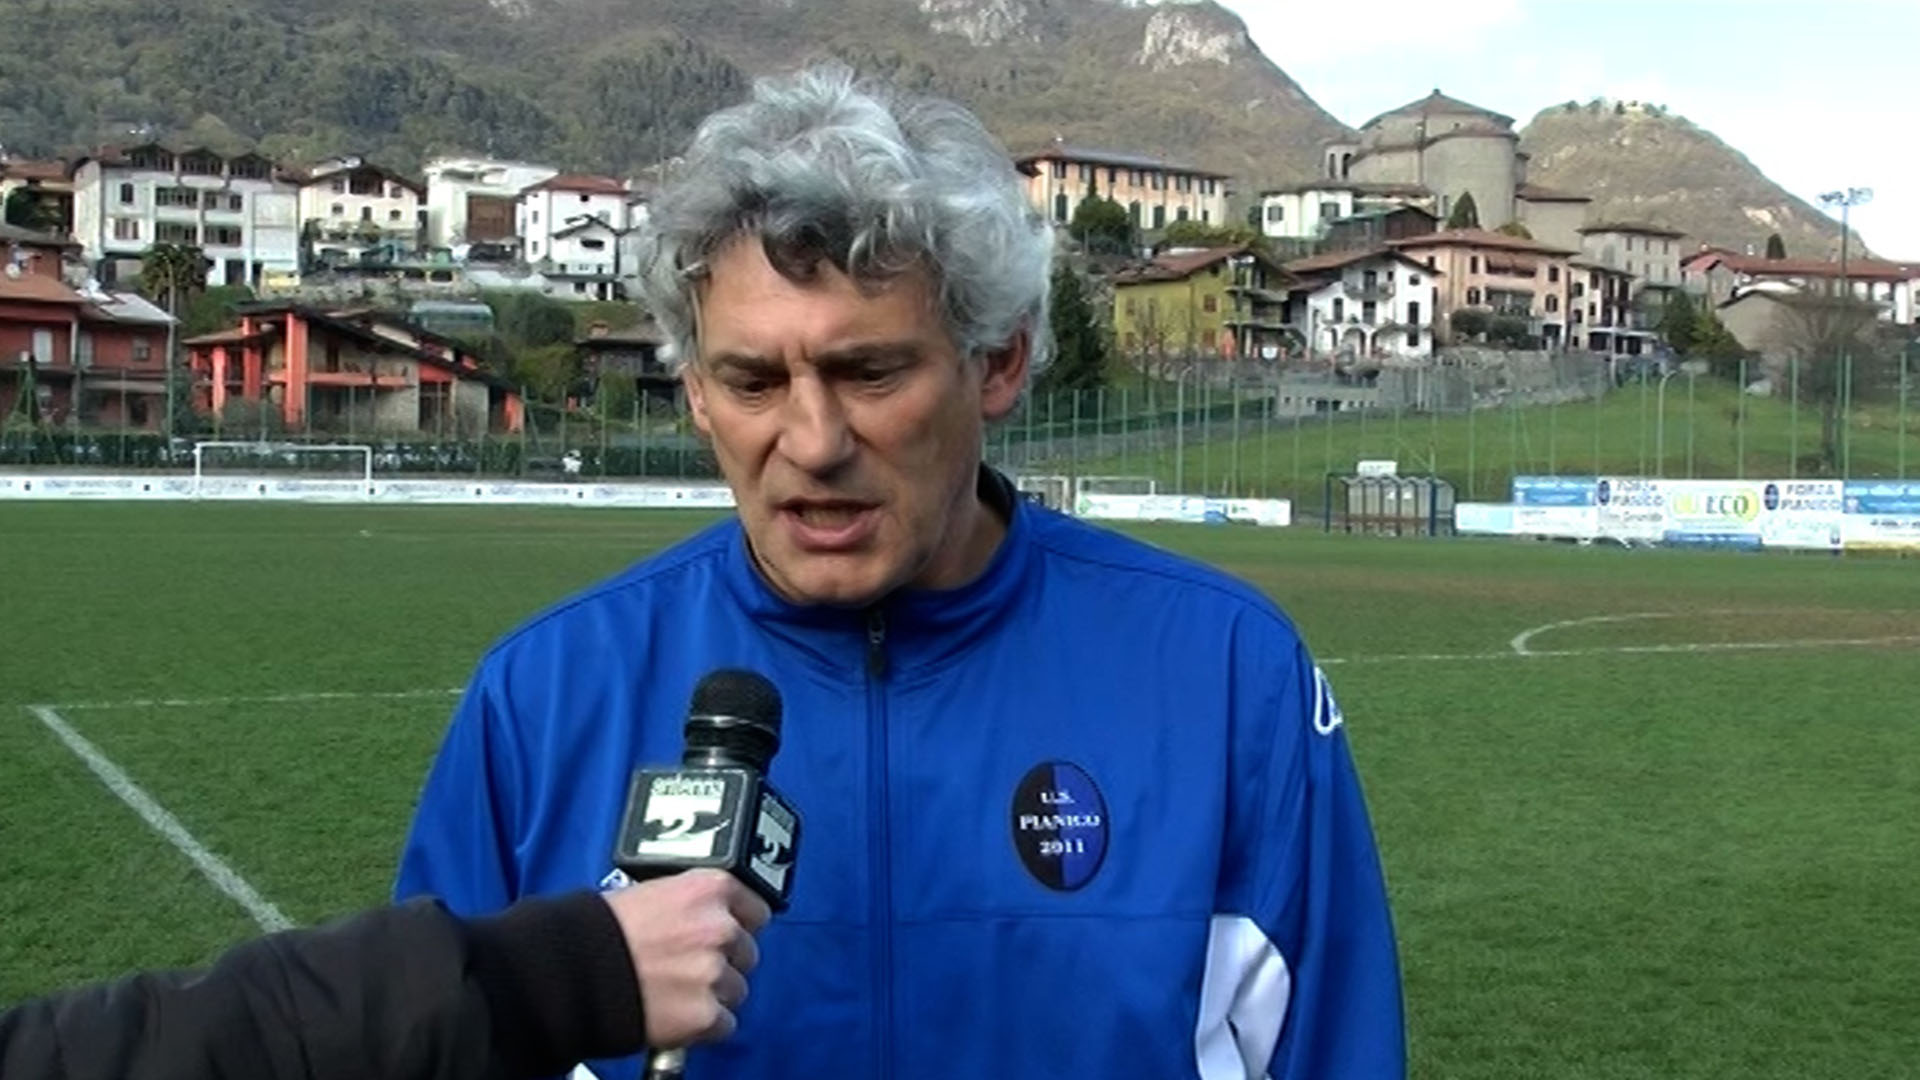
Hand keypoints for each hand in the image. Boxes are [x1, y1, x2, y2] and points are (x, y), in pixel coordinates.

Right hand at [601, 869, 772, 1049]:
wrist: (568, 972)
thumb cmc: (598, 930)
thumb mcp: (651, 893)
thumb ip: (691, 905)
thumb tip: (709, 917)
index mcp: (710, 889)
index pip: (756, 910)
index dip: (738, 926)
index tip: (725, 935)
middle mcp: (720, 927)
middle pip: (746, 953)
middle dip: (722, 962)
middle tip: (686, 967)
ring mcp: (714, 972)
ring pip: (736, 990)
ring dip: (712, 994)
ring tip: (673, 991)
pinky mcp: (704, 1014)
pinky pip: (723, 1024)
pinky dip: (703, 1025)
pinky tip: (674, 1014)